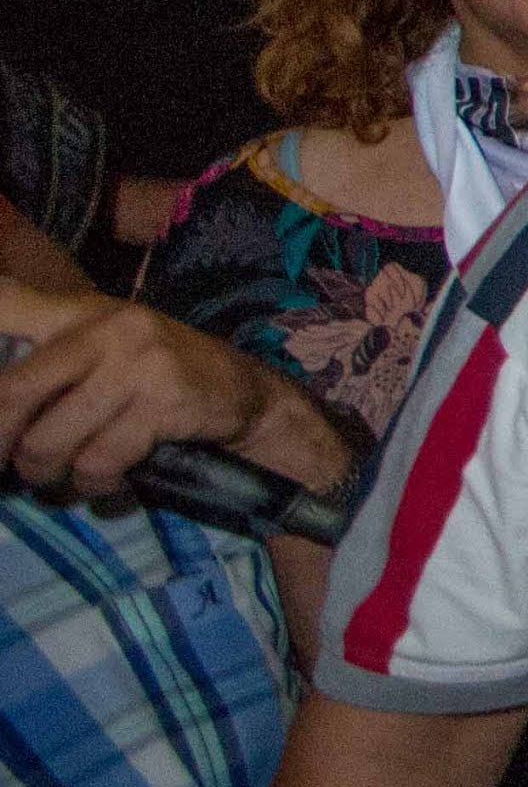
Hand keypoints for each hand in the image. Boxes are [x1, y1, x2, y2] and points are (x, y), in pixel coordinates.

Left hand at [0, 287, 319, 500]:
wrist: (244, 391)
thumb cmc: (155, 373)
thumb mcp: (101, 345)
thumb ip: (46, 356)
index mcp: (77, 310)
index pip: (6, 301)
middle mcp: (105, 328)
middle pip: (12, 391)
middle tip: (1, 463)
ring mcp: (136, 363)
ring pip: (50, 440)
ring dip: (45, 473)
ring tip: (54, 476)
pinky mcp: (163, 403)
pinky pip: (98, 462)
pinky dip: (93, 485)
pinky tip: (104, 481)